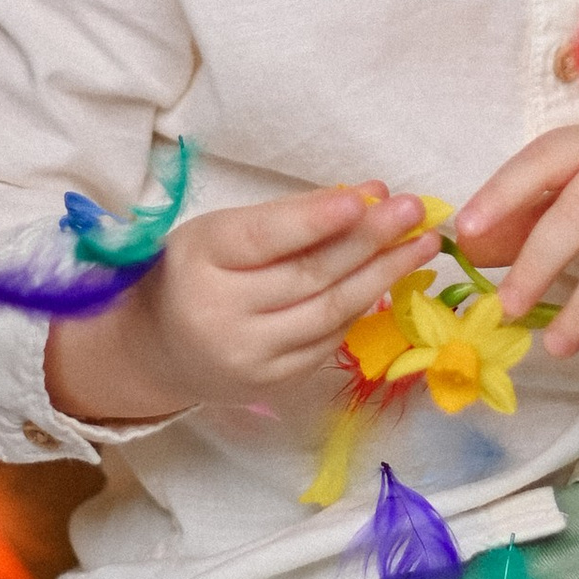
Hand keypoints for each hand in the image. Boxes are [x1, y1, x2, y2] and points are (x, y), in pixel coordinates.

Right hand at [44, 185, 436, 424]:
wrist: (158, 349)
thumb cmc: (196, 272)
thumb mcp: (223, 231)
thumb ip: (291, 214)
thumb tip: (370, 195)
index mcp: (200, 260)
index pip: (264, 239)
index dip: (316, 219)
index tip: (367, 196)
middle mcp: (220, 314)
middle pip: (308, 275)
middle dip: (368, 240)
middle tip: (414, 211)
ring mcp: (248, 356)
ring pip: (328, 312)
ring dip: (382, 275)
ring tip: (420, 245)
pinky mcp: (272, 384)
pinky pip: (328, 339)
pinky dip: (361, 306)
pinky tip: (387, 280)